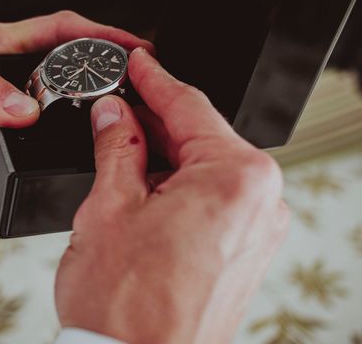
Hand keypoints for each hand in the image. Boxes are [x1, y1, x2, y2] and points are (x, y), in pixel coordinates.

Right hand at [55, 48, 288, 343]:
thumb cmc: (127, 306)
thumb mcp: (110, 205)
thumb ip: (117, 146)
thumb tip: (115, 114)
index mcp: (235, 178)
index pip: (189, 106)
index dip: (154, 79)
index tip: (138, 62)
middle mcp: (260, 203)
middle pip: (201, 136)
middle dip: (156, 118)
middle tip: (118, 101)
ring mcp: (256, 231)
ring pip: (204, 168)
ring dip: (164, 153)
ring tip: (121, 143)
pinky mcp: (243, 253)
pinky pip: (211, 198)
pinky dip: (178, 184)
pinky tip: (144, 181)